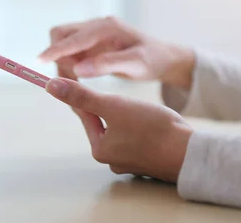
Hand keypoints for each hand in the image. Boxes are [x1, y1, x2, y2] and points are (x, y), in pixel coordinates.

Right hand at [39, 16, 194, 88]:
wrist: (163, 59)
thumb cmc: (153, 60)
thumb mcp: (136, 65)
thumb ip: (107, 65)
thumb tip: (77, 70)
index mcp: (107, 27)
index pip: (74, 37)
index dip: (56, 50)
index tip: (38, 61)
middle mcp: (97, 25)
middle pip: (61, 34)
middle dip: (59, 57)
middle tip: (72, 80)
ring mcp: (93, 33)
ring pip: (63, 44)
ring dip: (63, 63)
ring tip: (79, 83)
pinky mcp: (91, 43)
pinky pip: (71, 52)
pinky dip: (69, 65)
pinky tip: (81, 80)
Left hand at [45, 77, 193, 182]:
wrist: (189, 152)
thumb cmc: (153, 128)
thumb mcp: (114, 106)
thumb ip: (83, 96)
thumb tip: (51, 86)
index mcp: (100, 148)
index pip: (86, 114)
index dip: (84, 94)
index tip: (79, 80)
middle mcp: (111, 159)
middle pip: (104, 123)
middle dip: (112, 107)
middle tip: (123, 96)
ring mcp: (130, 162)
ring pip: (122, 129)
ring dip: (128, 116)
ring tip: (142, 109)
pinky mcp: (148, 160)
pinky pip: (137, 138)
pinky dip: (142, 127)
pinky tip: (152, 121)